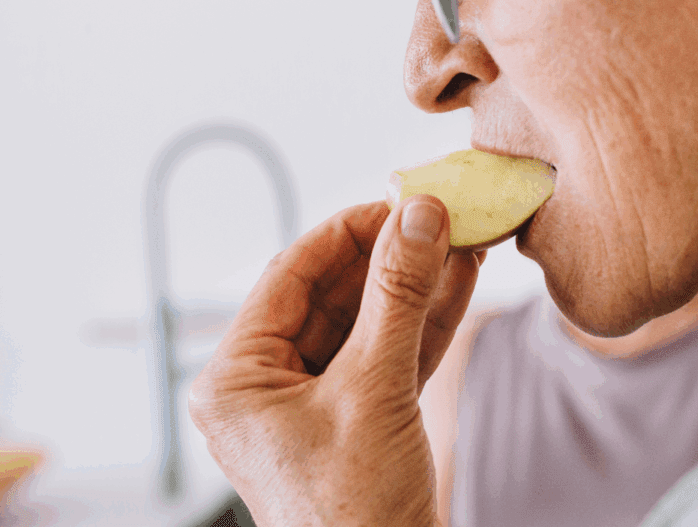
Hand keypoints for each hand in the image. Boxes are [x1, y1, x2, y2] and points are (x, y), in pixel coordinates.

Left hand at [189, 196, 484, 526]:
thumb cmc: (353, 513)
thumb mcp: (375, 390)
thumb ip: (398, 297)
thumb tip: (419, 219)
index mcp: (237, 378)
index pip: (290, 275)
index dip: (347, 231)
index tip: (399, 201)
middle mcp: (268, 386)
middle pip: (332, 295)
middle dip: (389, 256)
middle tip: (438, 217)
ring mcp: (314, 403)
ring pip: (367, 323)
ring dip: (415, 285)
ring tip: (460, 238)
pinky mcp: (356, 419)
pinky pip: (388, 355)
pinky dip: (425, 323)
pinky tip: (460, 282)